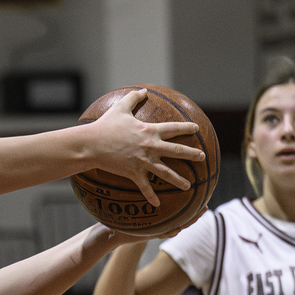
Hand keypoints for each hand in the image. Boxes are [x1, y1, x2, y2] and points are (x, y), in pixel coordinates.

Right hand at [84, 89, 203, 206]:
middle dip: (191, 154)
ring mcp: (143, 161)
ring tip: (188, 186)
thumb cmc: (104, 126)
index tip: (196, 130)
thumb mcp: (120, 108)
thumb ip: (133, 98)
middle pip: (176, 151)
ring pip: (165, 172)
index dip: (186, 128)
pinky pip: (145, 187)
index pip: (173, 129)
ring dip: (178, 180)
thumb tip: (144, 90)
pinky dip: (151, 196)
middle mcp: (150, 146)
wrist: (92, 144)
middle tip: (202, 158)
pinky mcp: (133, 173)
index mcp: (150, 130)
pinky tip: (158, 204)